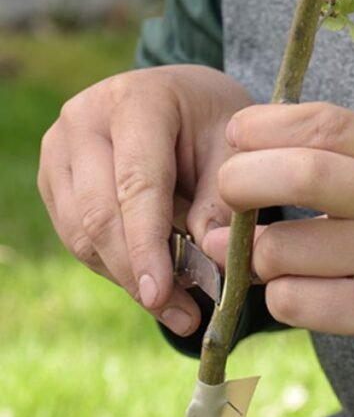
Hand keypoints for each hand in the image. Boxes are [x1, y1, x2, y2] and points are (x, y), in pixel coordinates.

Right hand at [37, 65, 253, 334]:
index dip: (147, 245)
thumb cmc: (215, 125)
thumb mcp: (235, 153)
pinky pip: (78, 239)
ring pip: (81, 234)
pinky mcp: (54, 180)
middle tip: (184, 316)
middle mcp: (84, 120)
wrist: (186, 100)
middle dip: (137, 274)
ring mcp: (59, 150)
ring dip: (128, 279)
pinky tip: (156, 281)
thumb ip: (222, 203)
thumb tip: (211, 264)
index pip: (136, 185)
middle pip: (99, 215)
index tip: (160, 293)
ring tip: (179, 308)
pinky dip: (117, 267)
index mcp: (135, 102)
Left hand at [203, 102, 353, 400]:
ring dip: (256, 258)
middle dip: (239, 182)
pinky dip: (283, 300)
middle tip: (229, 197)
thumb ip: (350, 172)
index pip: (325, 123)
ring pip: (281, 250)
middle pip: (297, 174)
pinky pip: (296, 303)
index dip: (265, 126)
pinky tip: (303, 296)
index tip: (237, 137)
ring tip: (271, 260)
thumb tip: (254, 164)